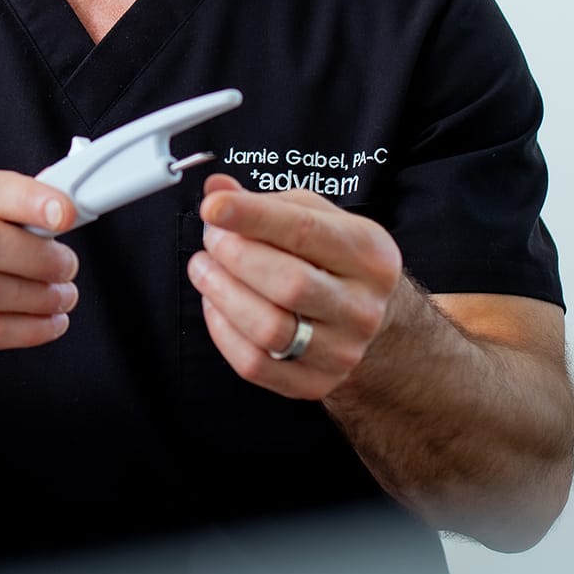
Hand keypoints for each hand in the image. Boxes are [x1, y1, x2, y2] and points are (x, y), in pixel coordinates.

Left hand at [187, 174, 402, 399]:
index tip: (213, 207)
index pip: (306, 232)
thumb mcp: (314, 218)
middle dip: (235, 256)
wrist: (369, 323)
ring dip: (221, 293)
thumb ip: (266, 202)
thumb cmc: (333, 262)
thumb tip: (217, 189)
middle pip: (288, 284)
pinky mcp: (315, 384)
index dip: (252, 217)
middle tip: (211, 239)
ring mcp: (342, 351)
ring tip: (204, 268)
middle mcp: (362, 306)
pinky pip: (254, 364)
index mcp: (368, 254)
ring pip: (269, 328)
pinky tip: (216, 305)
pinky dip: (222, 331)